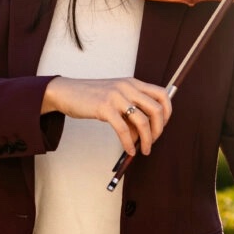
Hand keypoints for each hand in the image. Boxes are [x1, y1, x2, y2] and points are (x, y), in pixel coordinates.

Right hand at [41, 77, 171, 155]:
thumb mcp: (116, 98)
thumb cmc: (91, 97)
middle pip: (156, 109)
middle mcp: (128, 87)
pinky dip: (129, 143)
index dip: (168, 112)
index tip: (163, 126)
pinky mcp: (104, 108)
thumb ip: (130, 112)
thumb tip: (143, 134)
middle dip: (159, 129)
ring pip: (142, 121)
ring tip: (144, 150)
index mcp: (133, 83)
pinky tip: (129, 150)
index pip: (162, 94)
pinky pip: (123, 130)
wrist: (66, 92)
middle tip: (153, 141)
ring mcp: (116, 97)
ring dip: (147, 139)